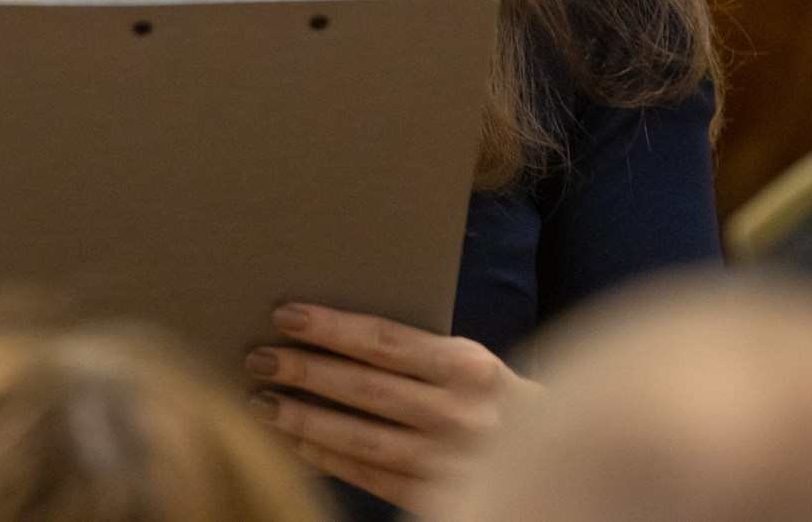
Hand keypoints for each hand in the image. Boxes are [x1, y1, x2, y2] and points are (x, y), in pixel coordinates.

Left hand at [247, 303, 534, 516]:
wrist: (552, 456)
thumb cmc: (490, 397)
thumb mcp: (469, 362)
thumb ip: (418, 352)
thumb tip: (336, 333)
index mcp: (467, 367)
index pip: (385, 342)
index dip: (331, 328)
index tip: (286, 315)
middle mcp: (458, 415)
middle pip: (365, 390)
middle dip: (305, 372)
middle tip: (259, 358)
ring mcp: (447, 462)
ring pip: (360, 438)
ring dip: (304, 420)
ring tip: (263, 402)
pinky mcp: (435, 496)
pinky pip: (368, 476)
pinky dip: (327, 457)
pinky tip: (294, 441)